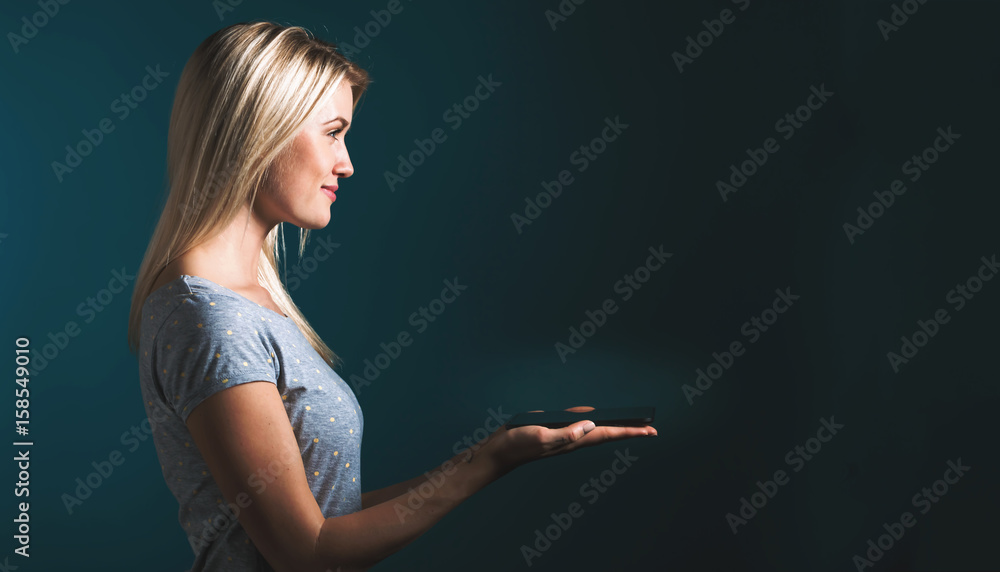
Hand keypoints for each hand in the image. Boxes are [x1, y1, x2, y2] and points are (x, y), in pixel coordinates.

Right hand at [477, 406, 656, 474]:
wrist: (500, 450)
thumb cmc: (518, 444)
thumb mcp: (542, 437)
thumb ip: (567, 434)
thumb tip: (592, 425)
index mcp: (574, 440)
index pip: (608, 434)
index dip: (630, 431)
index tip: (651, 431)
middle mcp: (574, 438)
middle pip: (608, 433)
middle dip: (629, 429)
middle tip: (651, 428)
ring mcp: (565, 435)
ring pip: (596, 428)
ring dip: (615, 425)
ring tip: (632, 422)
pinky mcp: (555, 429)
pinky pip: (580, 422)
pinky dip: (594, 418)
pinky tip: (598, 415)